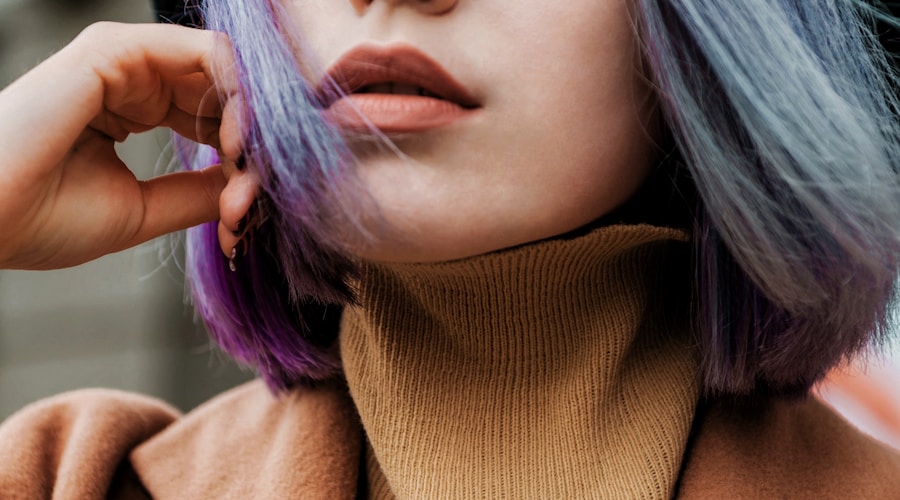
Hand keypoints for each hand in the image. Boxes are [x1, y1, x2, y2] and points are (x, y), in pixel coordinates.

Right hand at [0, 22, 241, 268]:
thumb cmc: (46, 220)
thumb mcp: (146, 208)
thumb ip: (199, 190)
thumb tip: (249, 185)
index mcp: (135, 110)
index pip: (215, 114)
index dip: (246, 157)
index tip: (248, 207)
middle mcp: (133, 79)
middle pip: (226, 91)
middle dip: (256, 139)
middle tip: (257, 189)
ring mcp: (125, 60)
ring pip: (223, 70)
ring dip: (251, 118)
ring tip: (243, 166)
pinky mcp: (114, 49)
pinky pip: (204, 52)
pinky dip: (235, 92)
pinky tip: (234, 138)